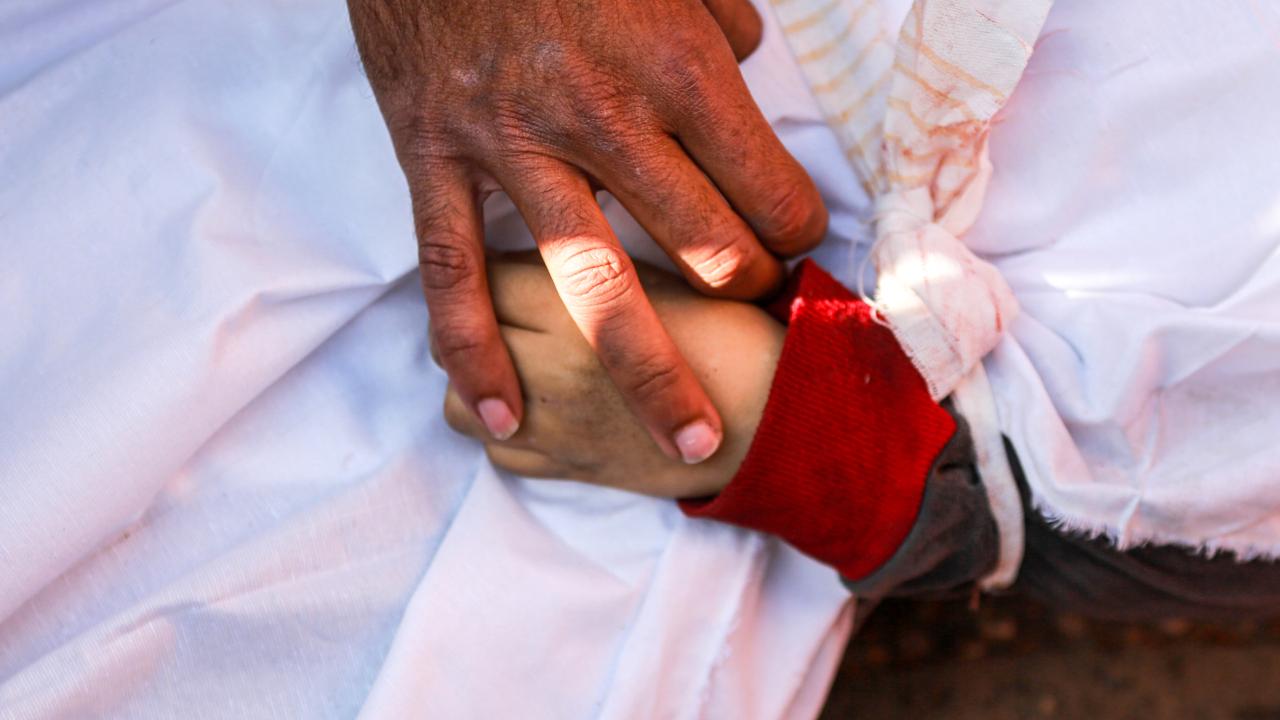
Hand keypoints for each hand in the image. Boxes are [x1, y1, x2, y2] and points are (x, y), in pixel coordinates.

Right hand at [349, 0, 825, 463]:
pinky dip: (476, 354)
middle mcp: (603, 119)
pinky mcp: (433, 159)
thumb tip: (747, 61)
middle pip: (706, 251)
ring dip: (654, 375)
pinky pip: (454, 277)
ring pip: (596, 288)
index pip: (769, 193)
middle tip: (751, 303)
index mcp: (676, 67)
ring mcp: (512, 148)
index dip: (798, 232)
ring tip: (690, 444)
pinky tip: (504, 415)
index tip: (795, 242)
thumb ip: (720, 23)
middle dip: (746, 292)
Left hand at [440, 254, 781, 497]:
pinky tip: (542, 406)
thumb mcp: (656, 270)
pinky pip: (496, 451)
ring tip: (517, 360)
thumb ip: (586, 255)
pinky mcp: (562, 470)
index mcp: (570, 307)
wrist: (773, 418)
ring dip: (472, 381)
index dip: (492, 261)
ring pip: (456, 403)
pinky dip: (504, 430)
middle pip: (451, 337)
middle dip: (470, 317)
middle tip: (504, 301)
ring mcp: (547, 427)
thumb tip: (533, 239)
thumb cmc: (728, 332)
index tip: (511, 258)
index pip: (483, 274)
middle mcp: (545, 369)